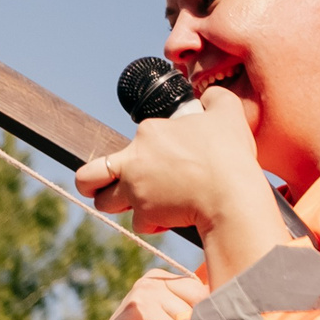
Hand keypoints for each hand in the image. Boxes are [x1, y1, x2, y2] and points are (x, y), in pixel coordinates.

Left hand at [77, 87, 264, 236]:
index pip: (135, 139)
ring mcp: (135, 190)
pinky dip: (152, 223)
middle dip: (90, 183)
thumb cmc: (229, 154)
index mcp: (149, 132)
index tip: (169, 155)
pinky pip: (139, 223)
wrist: (231, 194)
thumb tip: (207, 96)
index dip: (149, 150)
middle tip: (104, 185)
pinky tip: (169, 217)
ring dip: (118, 204)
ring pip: (105, 203)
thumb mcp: (227, 112)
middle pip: (88, 176)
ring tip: (138, 201)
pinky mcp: (144, 215)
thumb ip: (214, 98)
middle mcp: (134, 161)